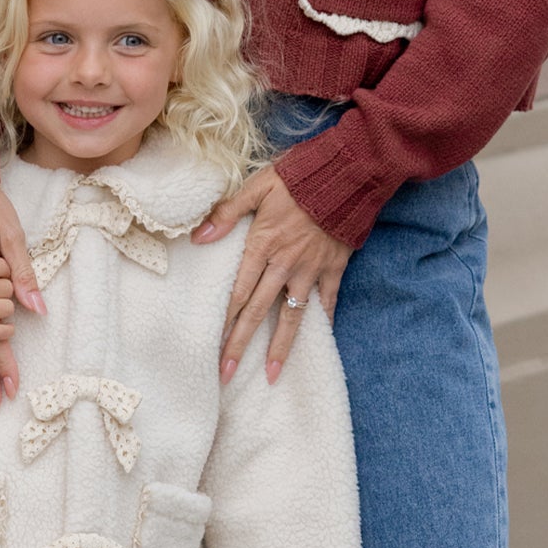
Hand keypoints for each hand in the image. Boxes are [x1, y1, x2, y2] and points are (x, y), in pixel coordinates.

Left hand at [193, 168, 351, 382]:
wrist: (349, 173)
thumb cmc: (300, 176)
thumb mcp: (258, 185)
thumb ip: (228, 213)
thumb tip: (198, 237)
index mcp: (262, 245)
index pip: (237, 291)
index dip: (223, 320)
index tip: (211, 345)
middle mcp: (285, 264)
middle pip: (257, 311)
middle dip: (240, 344)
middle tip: (226, 373)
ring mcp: (311, 270)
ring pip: (292, 316)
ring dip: (280, 347)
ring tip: (271, 374)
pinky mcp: (334, 268)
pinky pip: (327, 302)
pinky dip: (322, 321)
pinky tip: (316, 342)